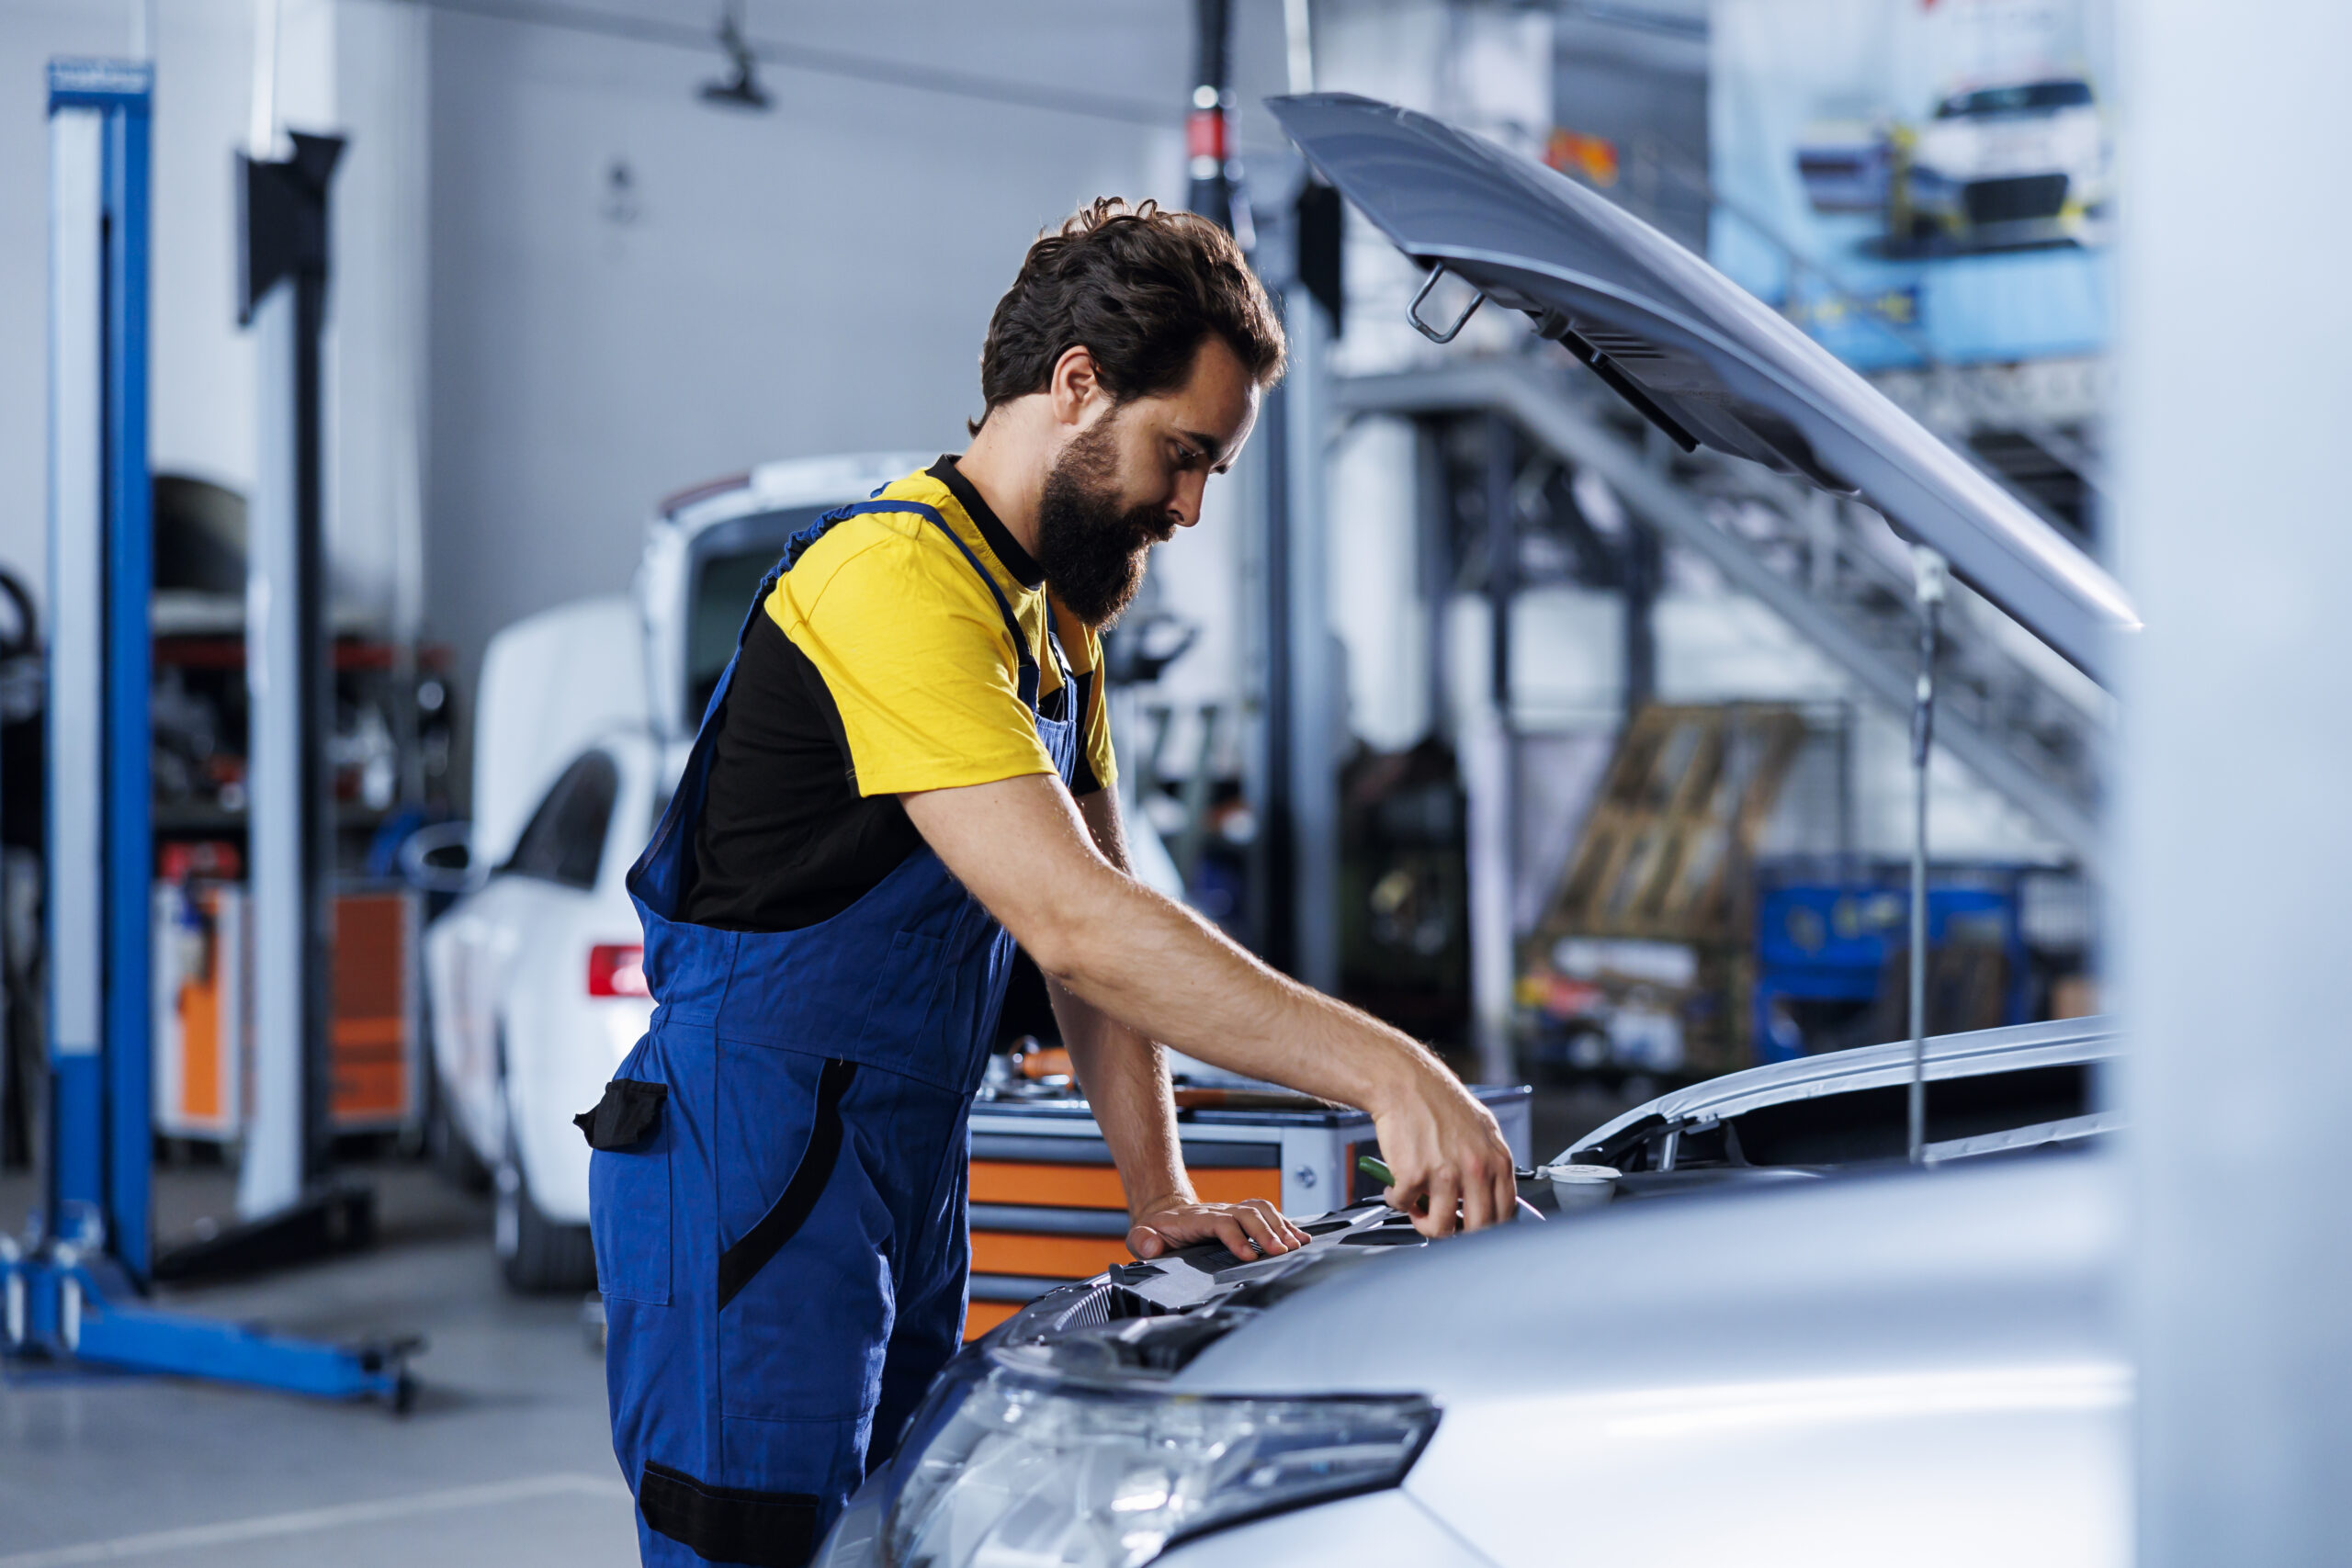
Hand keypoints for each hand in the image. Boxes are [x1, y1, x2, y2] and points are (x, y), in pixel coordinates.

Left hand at [1127, 1197, 1309, 1263]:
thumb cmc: (1155, 1231)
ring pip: (1261, 1210)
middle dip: (1267, 1232)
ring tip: (1296, 1245)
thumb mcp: (1140, 1236)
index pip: (1221, 1223)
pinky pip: (1267, 1212)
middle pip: (1248, 1213)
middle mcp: (1218, 1211)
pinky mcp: (1241, 1215)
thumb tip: (1152, 1248)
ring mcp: (1231, 1211)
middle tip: (1282, 1252)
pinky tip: (1300, 1238)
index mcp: (1196, 1219)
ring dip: (1280, 1226)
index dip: (1237, 1237)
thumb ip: (1143, 1242)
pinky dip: (1286, 1223)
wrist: (1164, 1213)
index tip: (1249, 1255)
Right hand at [1371, 1059, 1516, 1238]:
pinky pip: (1404, 1206)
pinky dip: (1397, 1201)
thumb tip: (1489, 1196)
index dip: (1487, 1227)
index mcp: (1497, 1160)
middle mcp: (1476, 1170)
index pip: (1505, 1213)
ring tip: (1415, 1207)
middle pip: (1476, 1229)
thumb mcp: (1481, 1129)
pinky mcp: (1414, 1176)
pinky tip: (1395, 1187)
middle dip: (1457, 1232)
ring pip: (1440, 1228)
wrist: (1405, 1083)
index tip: (1472, 1225)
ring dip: (1423, 1222)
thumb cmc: (1439, 1102)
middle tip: (1443, 1222)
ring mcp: (1446, 1175)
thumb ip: (1489, 1163)